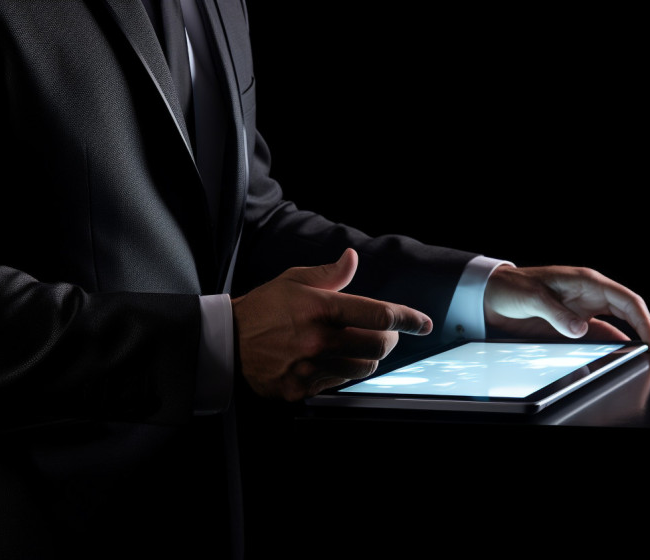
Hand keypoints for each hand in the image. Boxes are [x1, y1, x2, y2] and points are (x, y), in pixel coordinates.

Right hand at [232, 249, 432, 399]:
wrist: (226, 342)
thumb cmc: (263, 308)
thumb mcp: (294, 281)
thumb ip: (330, 274)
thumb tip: (353, 258)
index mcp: (320, 308)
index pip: (380, 313)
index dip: (409, 319)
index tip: (423, 323)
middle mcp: (318, 340)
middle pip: (378, 345)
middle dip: (390, 339)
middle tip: (385, 333)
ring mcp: (309, 367)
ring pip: (363, 369)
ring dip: (369, 358)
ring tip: (358, 346)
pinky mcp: (300, 388)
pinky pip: (339, 384)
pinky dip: (344, 372)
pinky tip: (333, 361)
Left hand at [484, 265, 649, 351]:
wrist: (490, 294)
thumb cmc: (511, 287)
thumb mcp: (533, 298)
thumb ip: (557, 314)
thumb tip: (581, 330)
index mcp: (586, 281)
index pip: (626, 299)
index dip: (642, 319)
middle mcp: (588, 294)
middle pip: (626, 311)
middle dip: (643, 329)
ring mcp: (580, 308)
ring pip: (614, 323)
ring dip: (628, 338)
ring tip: (640, 355)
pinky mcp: (571, 322)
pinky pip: (596, 333)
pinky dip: (608, 343)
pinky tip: (614, 354)